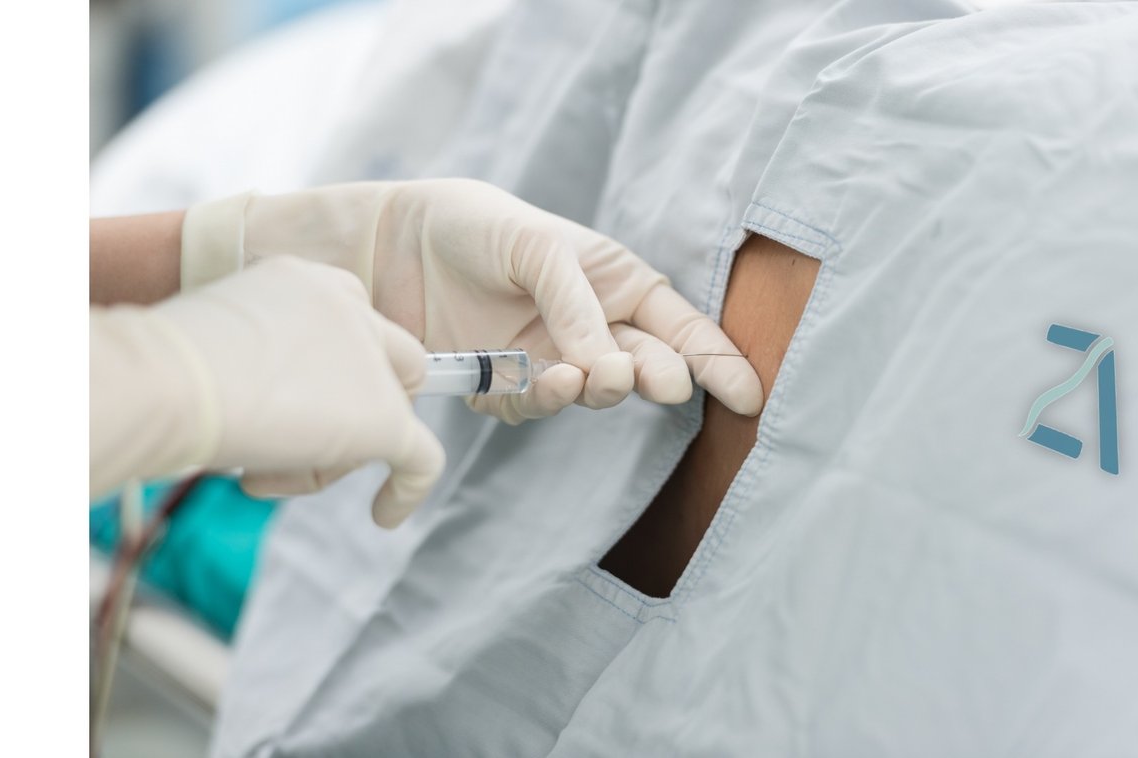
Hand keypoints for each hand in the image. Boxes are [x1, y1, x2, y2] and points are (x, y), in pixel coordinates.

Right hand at [151, 257, 443, 527]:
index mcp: (308, 282)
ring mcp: (372, 362)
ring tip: (257, 471)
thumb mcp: (217, 341)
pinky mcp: (384, 418)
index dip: (331, 370)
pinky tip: (386, 515)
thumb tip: (258, 396)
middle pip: (384, 366)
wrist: (166, 383)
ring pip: (386, 416)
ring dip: (332, 454)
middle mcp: (351, 309)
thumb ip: (261, 357)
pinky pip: (421, 458)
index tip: (289, 400)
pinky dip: (408, 490)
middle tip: (287, 439)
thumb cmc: (163, 368)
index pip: (349, 326)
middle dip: (351, 405)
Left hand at [180, 179, 763, 423]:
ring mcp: (550, 357)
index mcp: (616, 281)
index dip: (718, 362)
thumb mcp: (535, 246)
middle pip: (646, 367)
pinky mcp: (504, 384)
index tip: (750, 398)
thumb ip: (576, 304)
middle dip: (657, 378)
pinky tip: (533, 381)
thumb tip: (610, 368)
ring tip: (580, 377)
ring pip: (594, 393)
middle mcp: (592, 325)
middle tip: (655, 383)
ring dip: (596, 390)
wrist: (387, 244)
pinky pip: (536, 406)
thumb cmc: (472, 224)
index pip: (681, 327)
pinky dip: (540, 400)